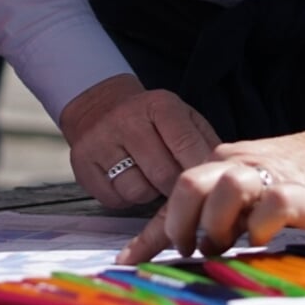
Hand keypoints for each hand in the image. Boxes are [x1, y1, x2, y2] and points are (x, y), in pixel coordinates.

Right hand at [57, 74, 218, 207]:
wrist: (99, 106)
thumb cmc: (149, 119)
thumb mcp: (182, 117)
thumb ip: (204, 143)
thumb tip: (222, 177)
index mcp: (159, 105)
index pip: (188, 147)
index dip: (200, 172)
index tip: (209, 187)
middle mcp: (126, 120)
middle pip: (164, 175)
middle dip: (177, 189)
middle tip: (179, 189)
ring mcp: (100, 142)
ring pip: (138, 192)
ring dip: (150, 193)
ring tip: (149, 177)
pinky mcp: (82, 165)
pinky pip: (115, 199)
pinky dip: (126, 197)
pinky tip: (127, 179)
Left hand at [115, 100, 304, 263]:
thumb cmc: (302, 175)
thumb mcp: (253, 187)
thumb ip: (225, 208)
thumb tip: (194, 242)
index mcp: (222, 162)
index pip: (176, 196)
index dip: (149, 234)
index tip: (128, 261)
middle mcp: (237, 163)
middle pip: (186, 185)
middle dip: (180, 226)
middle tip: (193, 250)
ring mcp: (267, 175)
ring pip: (221, 190)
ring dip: (216, 225)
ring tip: (226, 245)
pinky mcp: (299, 192)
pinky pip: (268, 208)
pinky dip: (260, 229)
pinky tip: (264, 239)